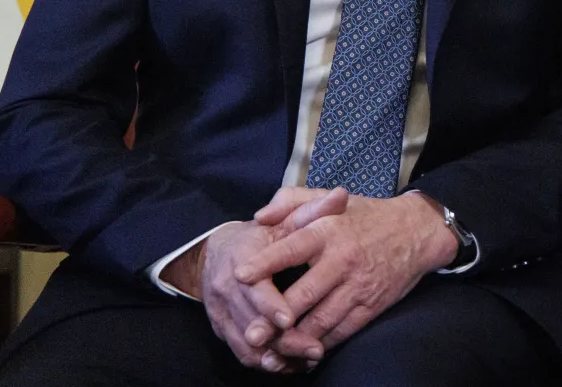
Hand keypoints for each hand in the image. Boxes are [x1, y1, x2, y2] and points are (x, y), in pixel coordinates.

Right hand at [160, 191, 340, 373]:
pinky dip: (265, 361)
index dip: (269, 304)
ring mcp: (221, 311)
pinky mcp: (223, 328)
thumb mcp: (286, 219)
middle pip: (252, 320)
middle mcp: (225, 287)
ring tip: (306, 360)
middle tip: (311, 349)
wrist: (219, 252)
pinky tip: (288, 365)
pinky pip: (241, 352)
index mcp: (241, 257)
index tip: (287, 318)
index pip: (254, 285)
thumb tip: (342, 196)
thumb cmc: (263, 235)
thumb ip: (314, 210)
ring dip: (277, 354)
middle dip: (281, 337)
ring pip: (247, 342)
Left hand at [234, 190, 459, 360]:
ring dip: (293, 340)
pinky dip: (319, 344)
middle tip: (251, 334)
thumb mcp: (331, 199)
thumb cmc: (366, 216)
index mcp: (329, 231)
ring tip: (270, 351)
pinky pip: (341, 332)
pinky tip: (301, 350)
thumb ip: (292, 201)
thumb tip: (259, 216)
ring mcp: (358, 285)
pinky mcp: (371, 306)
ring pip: (320, 321)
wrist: (417, 232)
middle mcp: (343, 259)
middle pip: (303, 295)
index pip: (292, 248)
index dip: (265, 263)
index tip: (239, 276)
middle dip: (275, 318)